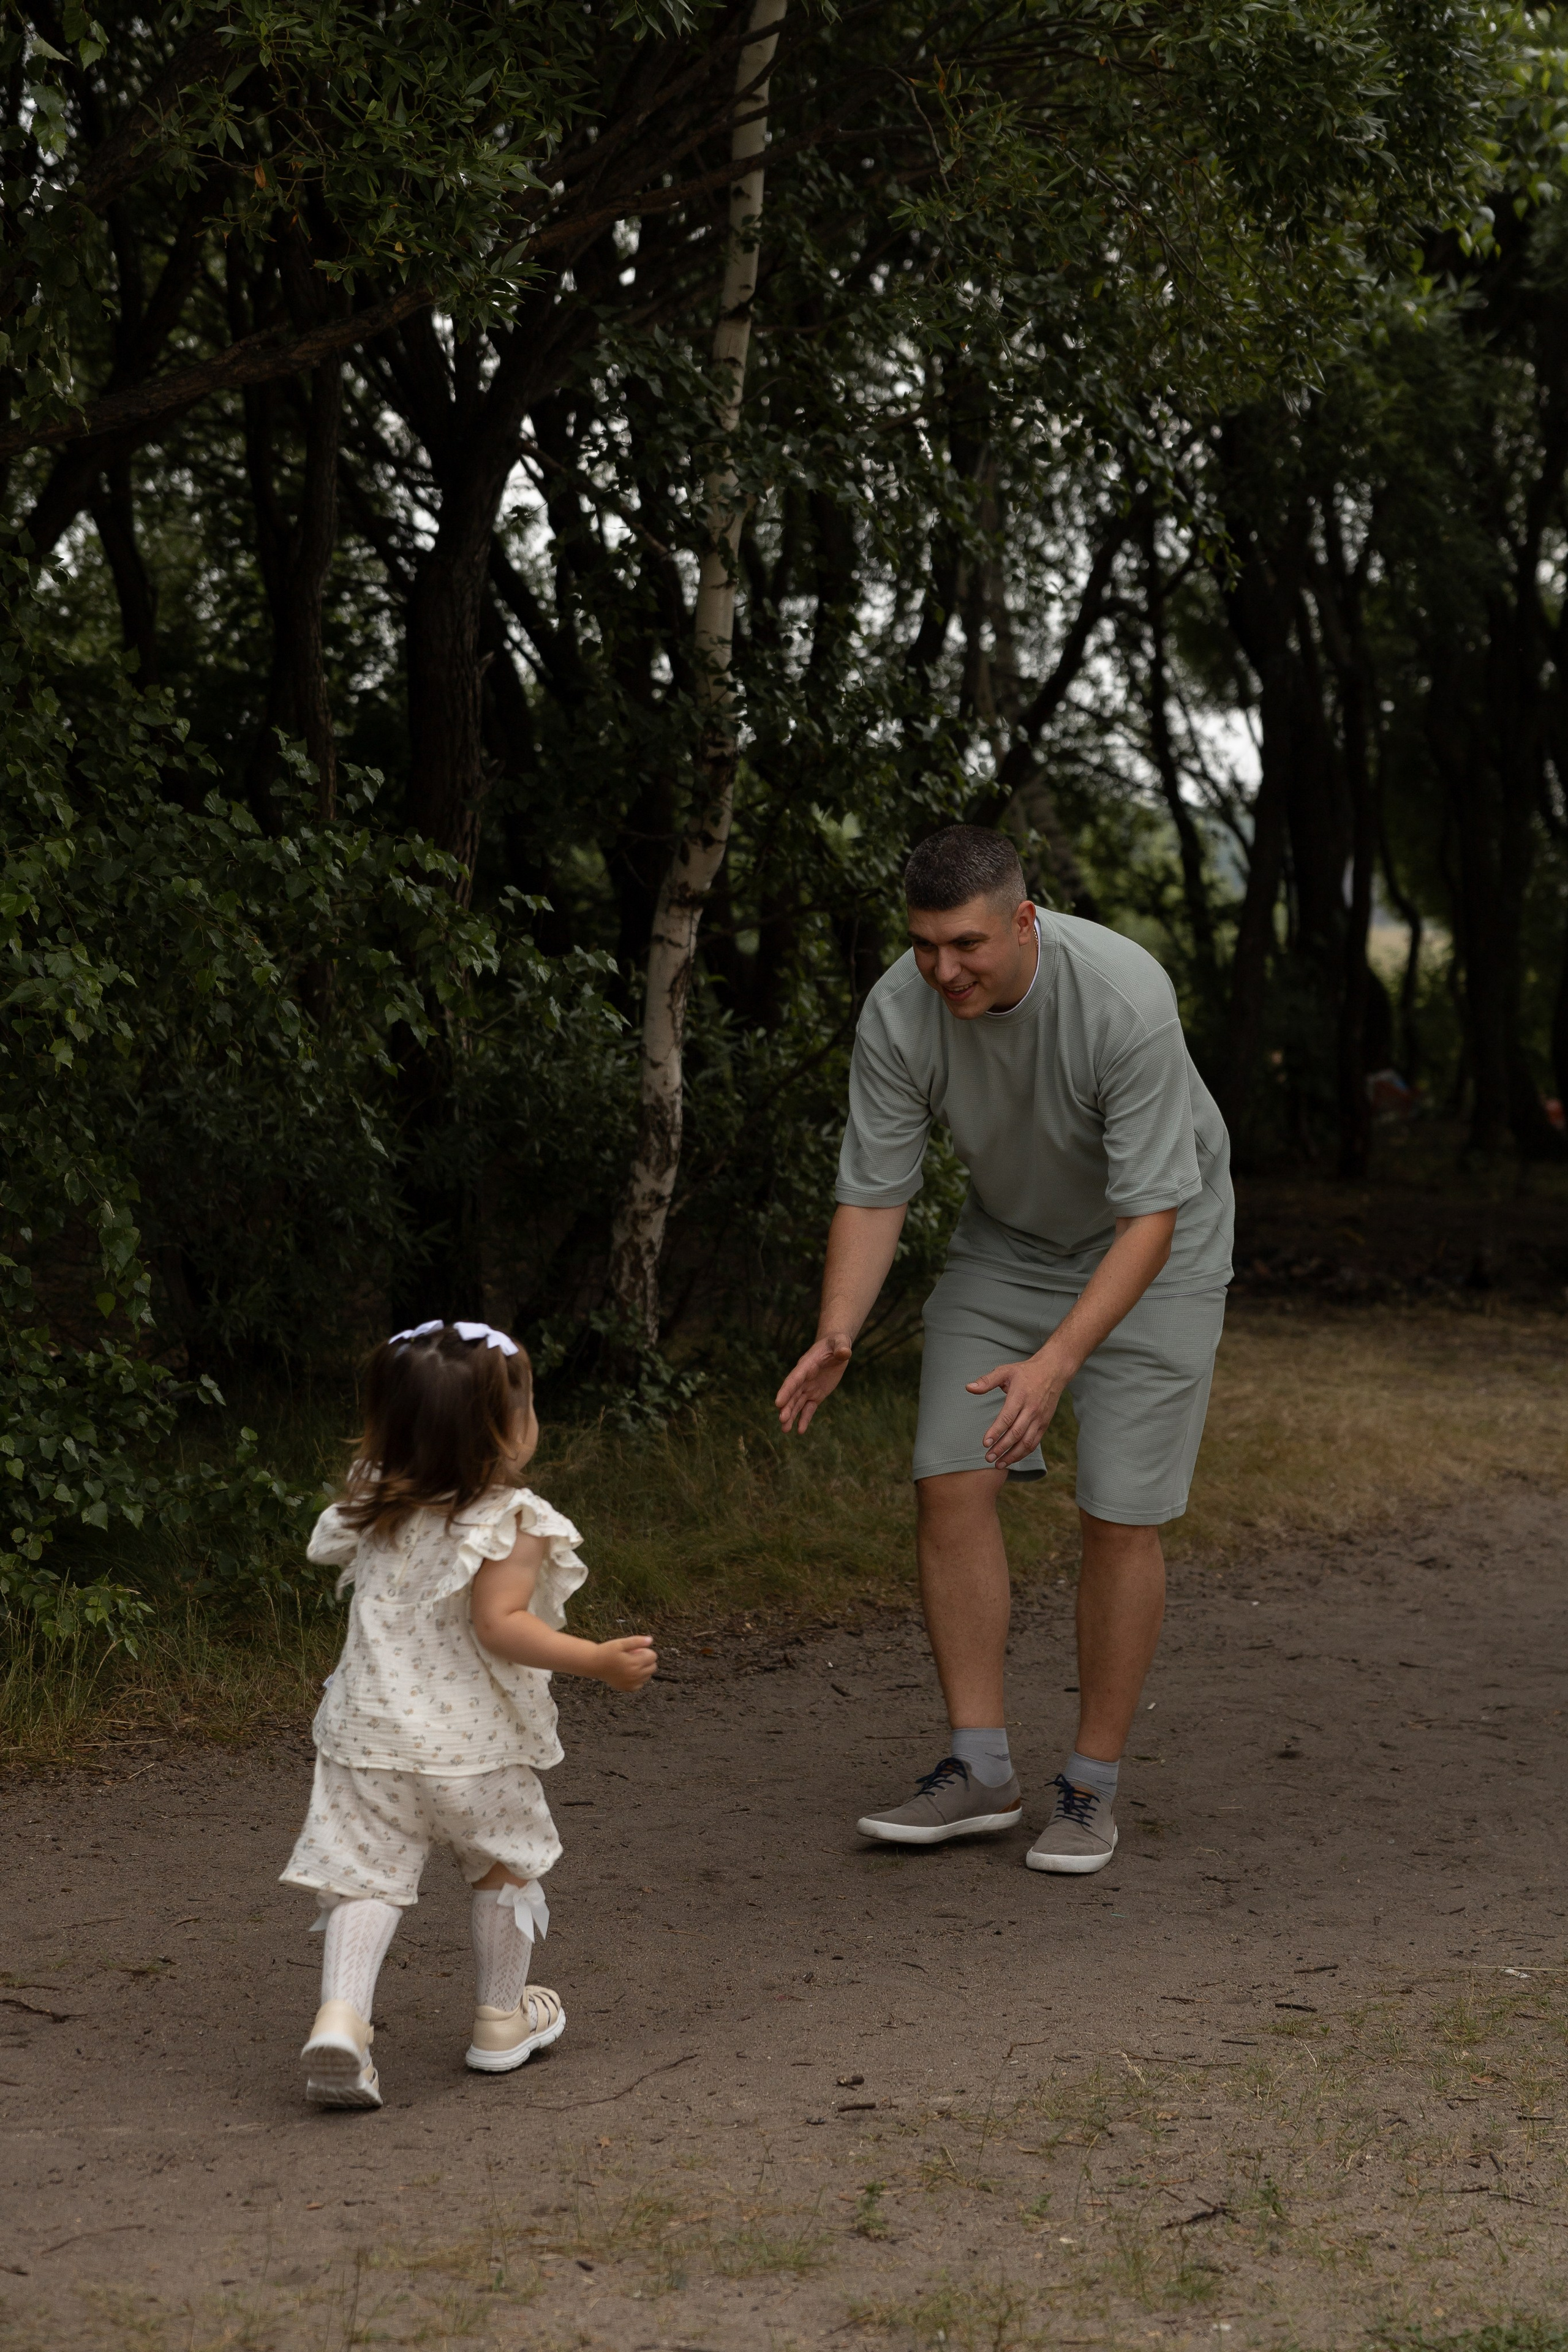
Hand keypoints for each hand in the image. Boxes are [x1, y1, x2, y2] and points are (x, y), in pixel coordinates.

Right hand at [594, 1634, 657, 1691]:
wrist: (594, 1664)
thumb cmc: (607, 1652)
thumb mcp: (621, 1643)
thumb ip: (637, 1641)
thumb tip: (650, 1640)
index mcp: (634, 1663)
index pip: (653, 1657)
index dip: (647, 1651)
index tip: (637, 1649)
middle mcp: (635, 1675)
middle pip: (653, 1667)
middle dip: (647, 1660)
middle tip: (635, 1656)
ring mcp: (632, 1683)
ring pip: (648, 1676)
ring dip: (644, 1669)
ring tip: (631, 1663)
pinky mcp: (627, 1688)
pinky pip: (640, 1684)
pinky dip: (638, 1679)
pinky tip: (630, 1673)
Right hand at [775, 1333, 851, 1433]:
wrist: (834, 1348)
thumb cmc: (836, 1343)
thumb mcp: (840, 1342)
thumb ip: (841, 1347)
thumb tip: (844, 1353)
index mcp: (806, 1365)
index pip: (794, 1379)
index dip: (786, 1391)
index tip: (778, 1403)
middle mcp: (803, 1378)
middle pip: (793, 1394)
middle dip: (787, 1407)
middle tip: (781, 1420)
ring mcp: (808, 1388)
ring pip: (797, 1404)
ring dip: (791, 1416)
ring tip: (784, 1430)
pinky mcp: (815, 1395)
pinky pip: (808, 1409)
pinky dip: (804, 1419)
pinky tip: (800, 1431)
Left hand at [966, 1352, 1065, 1468]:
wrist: (1053, 1372)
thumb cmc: (1025, 1372)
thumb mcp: (1005, 1371)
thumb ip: (987, 1381)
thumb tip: (969, 1387)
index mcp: (1020, 1396)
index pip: (1007, 1418)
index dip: (995, 1431)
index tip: (984, 1443)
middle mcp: (1031, 1409)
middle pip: (1016, 1433)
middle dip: (1001, 1448)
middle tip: (988, 1458)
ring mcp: (1039, 1418)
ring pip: (1026, 1442)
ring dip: (1012, 1455)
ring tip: (998, 1464)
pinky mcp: (1044, 1424)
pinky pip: (1034, 1442)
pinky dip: (1023, 1453)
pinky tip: (1011, 1459)